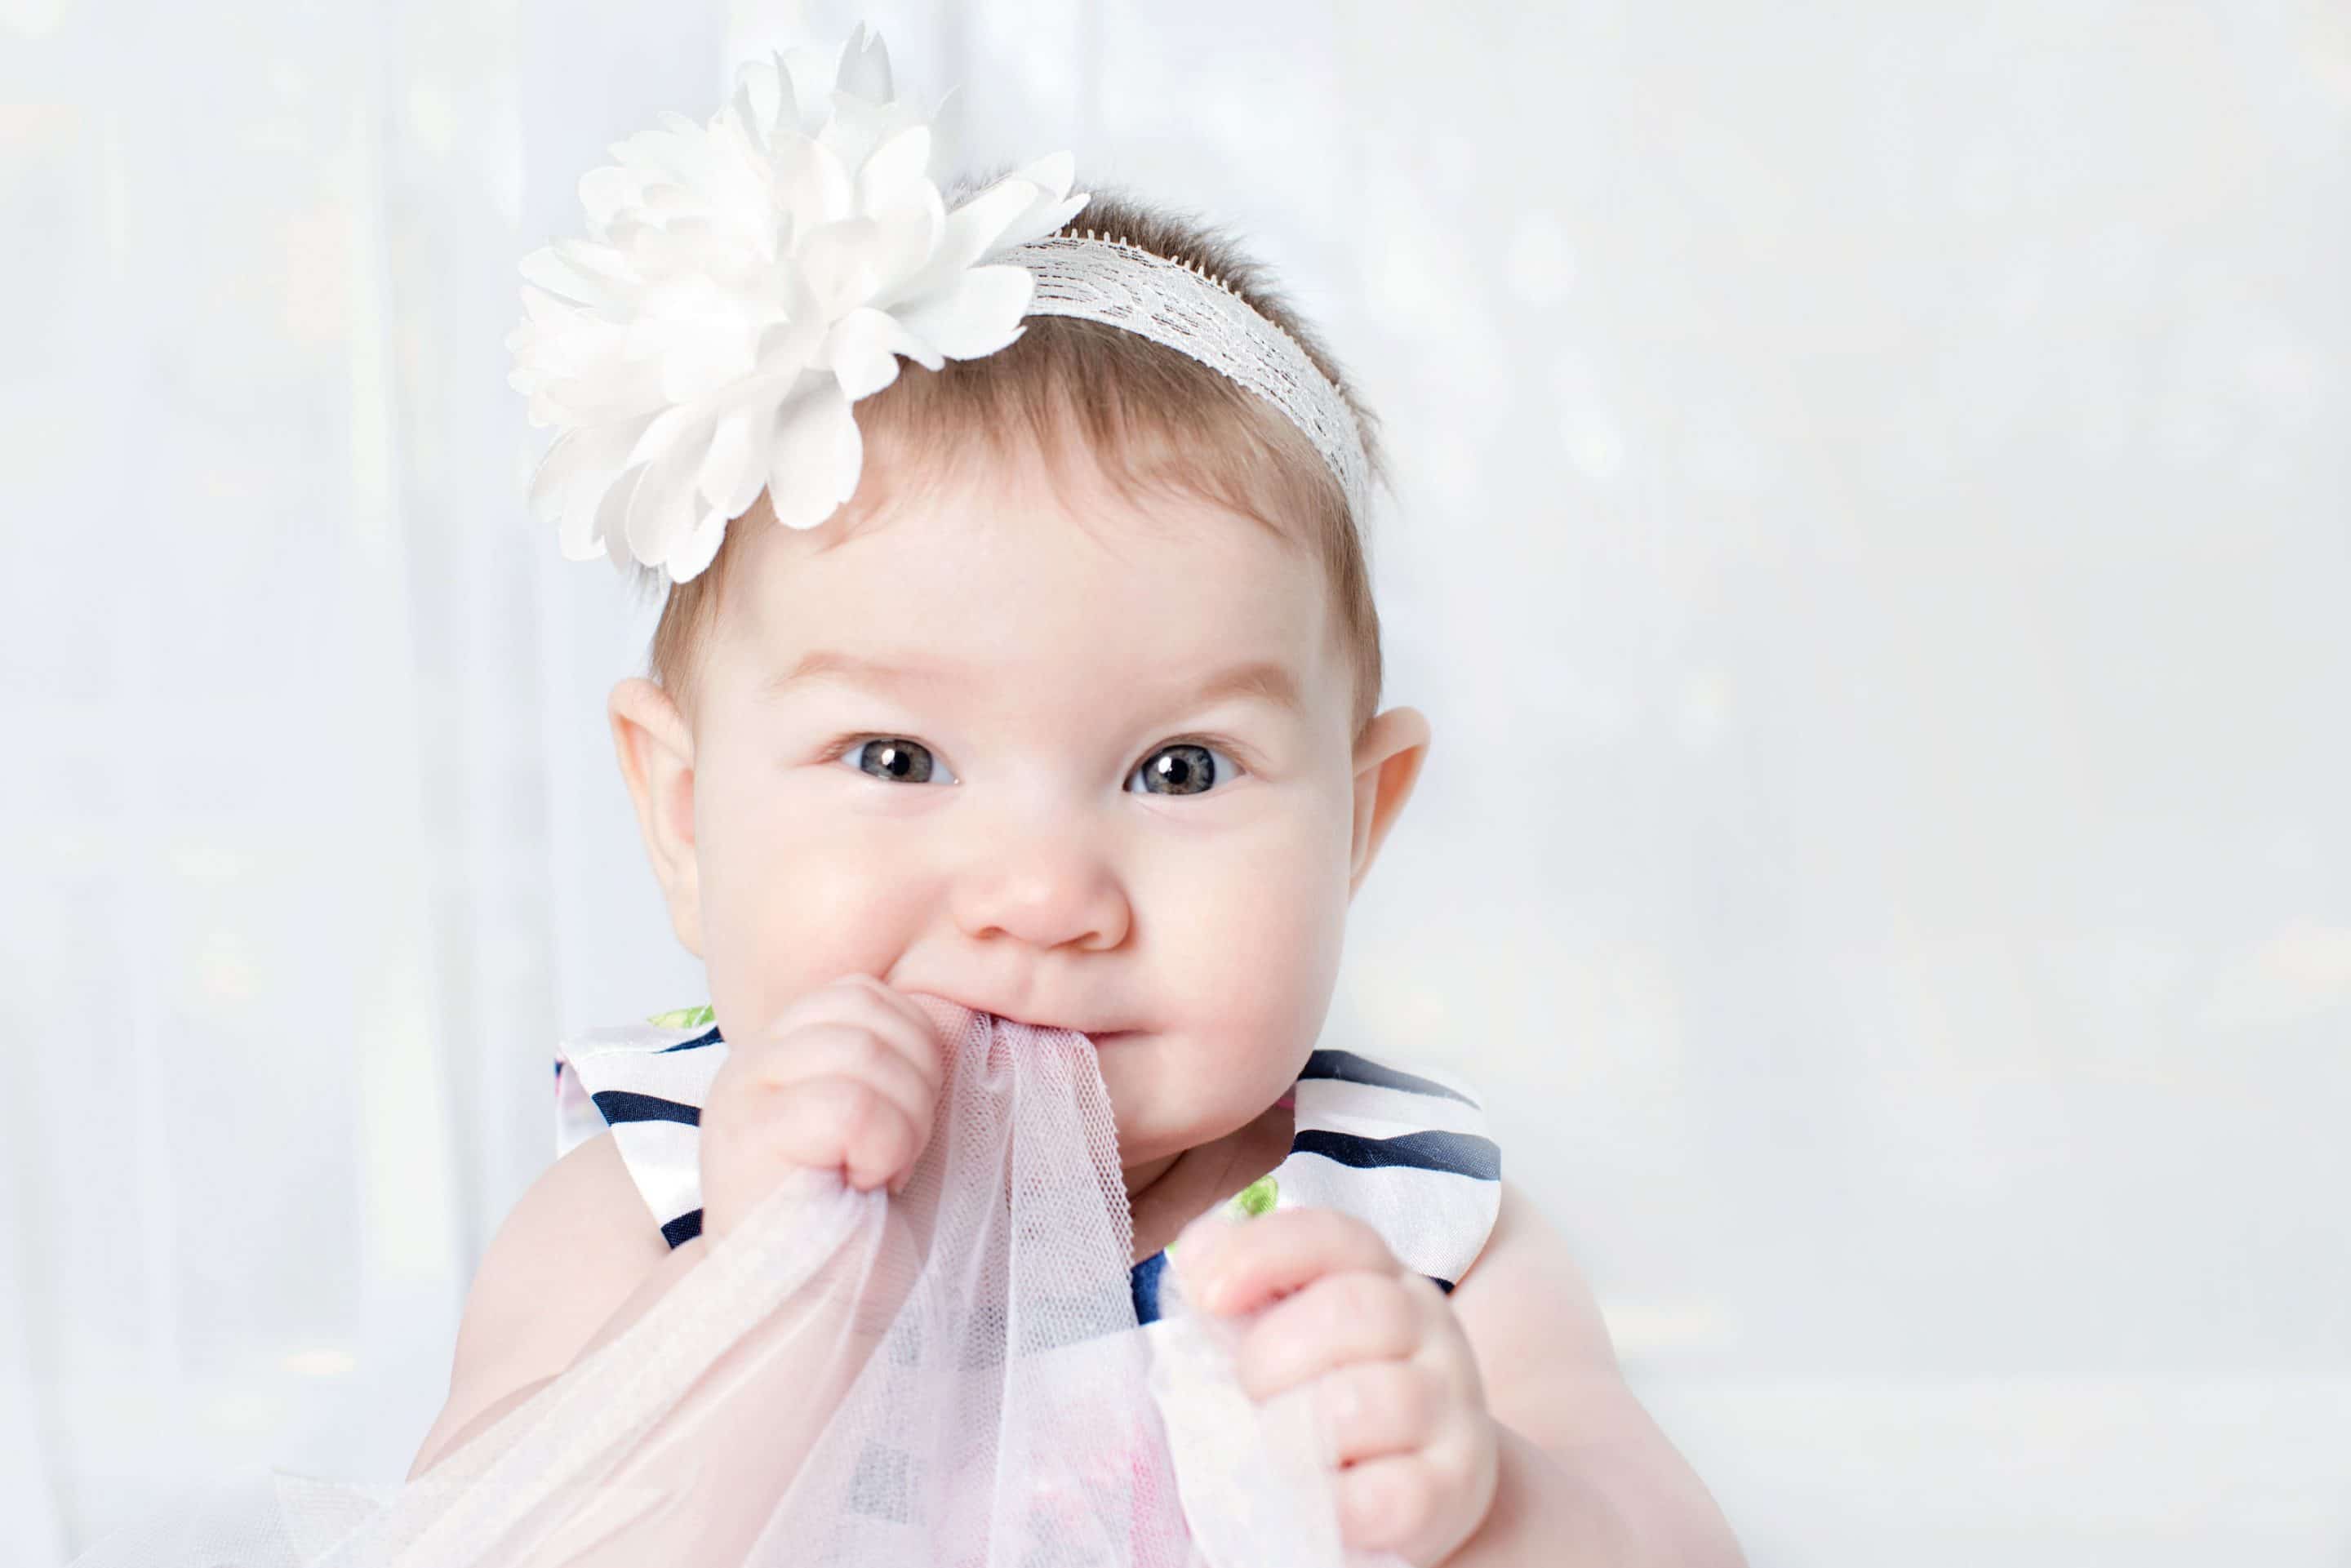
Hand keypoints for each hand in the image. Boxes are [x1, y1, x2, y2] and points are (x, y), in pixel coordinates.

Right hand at [699, 973, 948, 1244]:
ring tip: (874, 1174)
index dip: (914, 1048)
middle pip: (867, 1009)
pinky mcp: (746, 1137)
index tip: (904, 1125)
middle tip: (892, 1155)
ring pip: (862, 1051)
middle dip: (915, 1083)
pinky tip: (859, 1186)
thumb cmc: (865, 1232)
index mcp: (785, 1053)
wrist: (816, 1319)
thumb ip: (928, 1056)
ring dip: (902, 1123)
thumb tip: (954, 993)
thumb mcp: (913, 1125)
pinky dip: (881, 1149)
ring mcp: (741, 1094)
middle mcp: (752, 1062)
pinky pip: (849, 1105)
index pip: (863, 992)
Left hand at [1169, 1207, 1500, 1565]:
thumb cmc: (1328, 1403)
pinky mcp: (1456, 1486)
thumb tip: (1194, 1260)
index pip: (1332, 1236)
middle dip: (1273, 1354)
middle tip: (1249, 1393)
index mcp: (1379, 1276)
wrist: (1419, 1487)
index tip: (1206, 1295)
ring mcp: (1450, 1405)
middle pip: (1356, 1309)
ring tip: (1280, 1452)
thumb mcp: (1290, 1337)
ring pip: (1377, 1399)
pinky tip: (1316, 1503)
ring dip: (1303, 1430)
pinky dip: (1336, 1504)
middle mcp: (1427, 1327)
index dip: (1262, 1252)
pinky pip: (1392, 1494)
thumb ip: (1241, 1297)